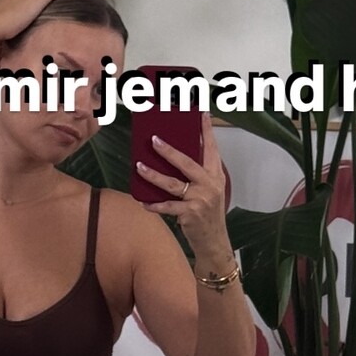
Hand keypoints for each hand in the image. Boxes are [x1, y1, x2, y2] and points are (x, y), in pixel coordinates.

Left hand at [136, 112, 232, 262]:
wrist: (214, 241)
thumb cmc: (209, 214)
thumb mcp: (211, 191)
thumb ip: (199, 175)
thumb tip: (176, 157)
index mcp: (215, 176)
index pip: (212, 149)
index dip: (206, 132)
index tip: (202, 114)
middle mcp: (209, 185)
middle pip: (187, 163)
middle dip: (169, 151)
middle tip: (154, 140)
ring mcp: (200, 200)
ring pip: (172, 184)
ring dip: (154, 175)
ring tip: (139, 167)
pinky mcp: (190, 214)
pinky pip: (167, 207)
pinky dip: (154, 205)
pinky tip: (143, 202)